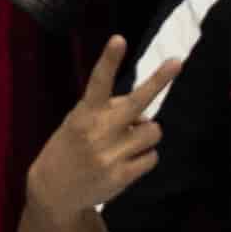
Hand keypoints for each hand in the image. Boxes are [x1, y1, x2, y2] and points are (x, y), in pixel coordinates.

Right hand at [25, 35, 171, 226]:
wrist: (52, 192)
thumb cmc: (72, 147)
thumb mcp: (79, 121)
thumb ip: (110, 111)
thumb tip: (147, 117)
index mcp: (85, 113)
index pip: (98, 82)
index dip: (109, 60)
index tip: (119, 39)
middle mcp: (98, 131)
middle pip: (137, 102)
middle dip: (159, 81)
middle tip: (178, 61)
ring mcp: (110, 155)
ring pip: (153, 130)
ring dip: (146, 134)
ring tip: (126, 143)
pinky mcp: (121, 176)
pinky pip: (152, 157)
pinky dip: (144, 156)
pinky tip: (126, 162)